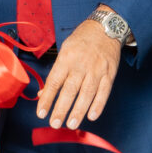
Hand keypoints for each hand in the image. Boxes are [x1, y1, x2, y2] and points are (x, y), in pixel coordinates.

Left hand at [36, 13, 120, 129]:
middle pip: (70, 90)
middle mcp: (81, 64)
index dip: (47, 99)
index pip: (54, 82)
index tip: (41, 113)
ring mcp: (97, 70)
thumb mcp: (65, 51)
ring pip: (87, 94)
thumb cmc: (82, 40)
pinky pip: (104, 92)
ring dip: (78, 111)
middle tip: (54, 123)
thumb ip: (56, 73)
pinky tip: (92, 116)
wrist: (106, 28)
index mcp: (67, 58)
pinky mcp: (110, 73)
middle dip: (61, 109)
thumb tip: (44, 93)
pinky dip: (98, 105)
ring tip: (71, 124)